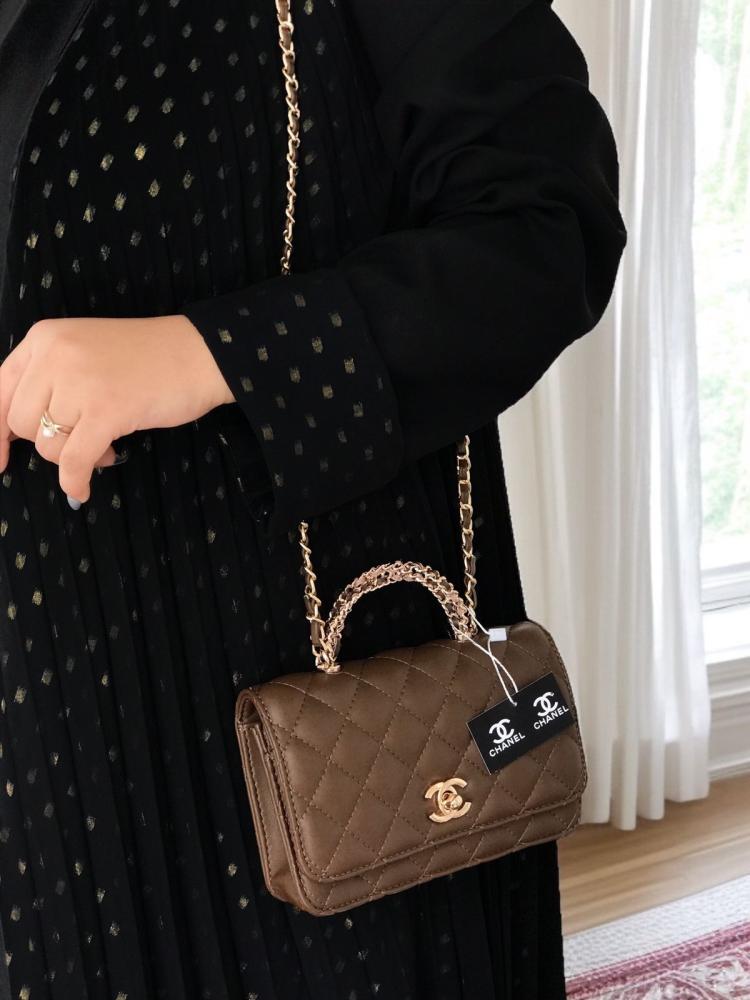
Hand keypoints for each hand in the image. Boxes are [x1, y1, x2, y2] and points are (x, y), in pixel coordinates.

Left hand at [0, 314, 234, 501]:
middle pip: (21, 422)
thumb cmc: (148, 358)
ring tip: (105, 448)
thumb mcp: (85, 354)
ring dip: (72, 458)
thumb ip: (50, 381)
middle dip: (49, 443)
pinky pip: (73, 460)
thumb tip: (12, 436)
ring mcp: (80, 381)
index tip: (0, 459)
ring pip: (47, 444)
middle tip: (83, 441)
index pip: (0, 390)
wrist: (201, 353)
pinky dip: (75, 480)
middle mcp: (55, 355)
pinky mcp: (107, 409)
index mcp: (44, 338)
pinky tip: (84, 488)